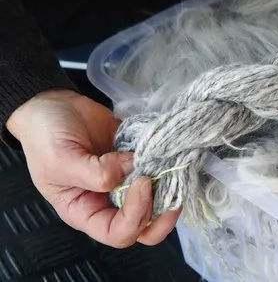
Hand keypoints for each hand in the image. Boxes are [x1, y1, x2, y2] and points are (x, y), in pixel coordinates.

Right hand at [6, 89, 178, 247]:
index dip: (136, 215)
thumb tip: (134, 169)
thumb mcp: (61, 159)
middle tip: (172, 184)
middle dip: (163, 213)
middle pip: (145, 226)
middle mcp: (108, 201)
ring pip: (157, 200)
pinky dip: (167, 163)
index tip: (142, 182)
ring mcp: (125, 180)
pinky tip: (167, 149)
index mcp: (85, 211)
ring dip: (169, 187)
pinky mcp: (136, 159)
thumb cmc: (46, 137)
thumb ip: (96, 172)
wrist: (53, 105)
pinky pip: (159, 170)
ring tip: (171, 164)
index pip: (118, 233)